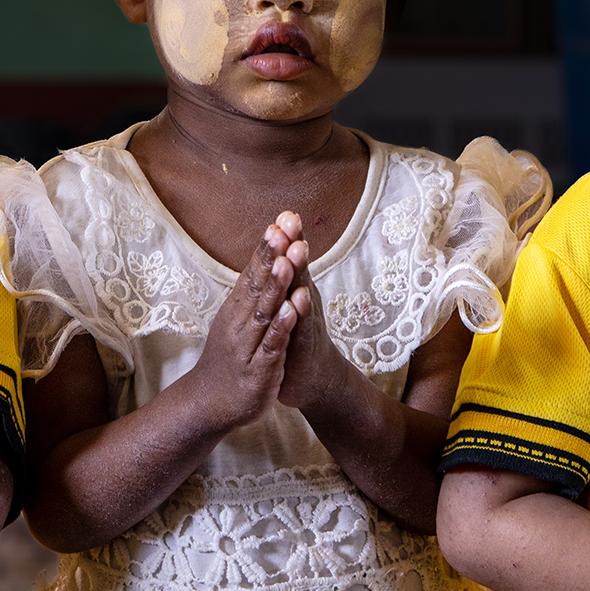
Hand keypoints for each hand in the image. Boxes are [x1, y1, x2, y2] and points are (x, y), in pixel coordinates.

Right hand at [188, 213, 301, 431]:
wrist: (209, 403)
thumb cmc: (230, 357)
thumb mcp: (239, 320)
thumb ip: (252, 290)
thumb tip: (263, 258)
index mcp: (238, 307)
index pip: (253, 270)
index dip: (267, 246)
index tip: (281, 219)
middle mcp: (239, 321)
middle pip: (257, 284)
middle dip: (271, 256)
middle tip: (282, 228)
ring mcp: (248, 344)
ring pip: (263, 311)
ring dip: (275, 286)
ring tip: (286, 261)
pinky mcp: (258, 369)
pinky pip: (271, 345)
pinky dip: (281, 327)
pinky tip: (291, 310)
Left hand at [274, 221, 347, 411]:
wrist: (312, 378)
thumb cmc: (295, 335)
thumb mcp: (287, 301)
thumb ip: (283, 276)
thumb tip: (277, 242)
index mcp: (293, 288)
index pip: (287, 258)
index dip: (286, 237)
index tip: (284, 212)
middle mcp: (303, 299)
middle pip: (297, 268)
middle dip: (293, 244)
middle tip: (291, 219)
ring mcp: (306, 320)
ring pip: (301, 292)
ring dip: (299, 272)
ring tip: (296, 250)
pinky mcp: (305, 344)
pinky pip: (302, 326)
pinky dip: (301, 312)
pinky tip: (300, 298)